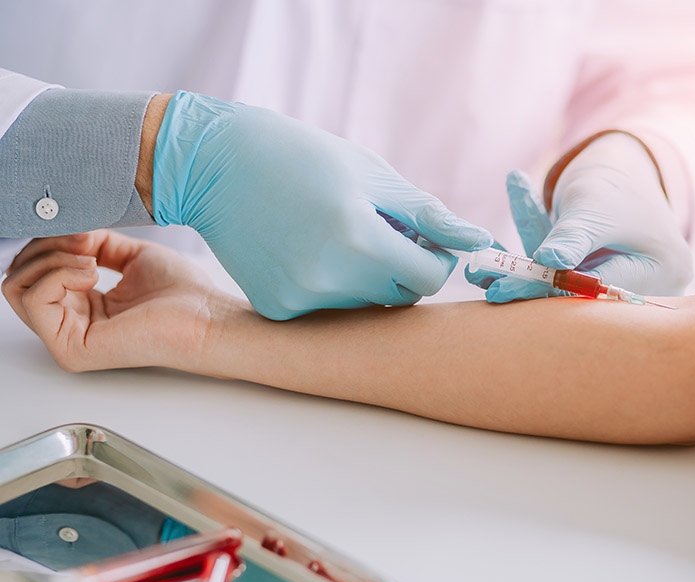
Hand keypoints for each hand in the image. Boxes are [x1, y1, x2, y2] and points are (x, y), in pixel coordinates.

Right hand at [2, 231, 227, 371]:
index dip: (50, 242)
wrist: (206, 316)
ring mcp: (66, 340)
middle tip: (85, 242)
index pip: (34, 271)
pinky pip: (35, 299)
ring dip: (52, 259)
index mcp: (81, 306)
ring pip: (18, 286)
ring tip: (92, 260)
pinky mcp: (71, 349)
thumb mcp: (130, 255)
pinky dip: (59, 274)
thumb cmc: (181, 292)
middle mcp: (69, 325)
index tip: (84, 231)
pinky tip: (92, 274)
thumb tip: (68, 231)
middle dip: (46, 247)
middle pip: (18, 277)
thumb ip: (93, 243)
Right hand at [152, 92, 492, 319]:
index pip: (430, 278)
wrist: (214, 164)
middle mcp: (328, 278)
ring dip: (368, 276)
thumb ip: (427, 214)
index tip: (421, 237)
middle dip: (403, 267)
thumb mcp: (372, 174)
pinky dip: (332, 285)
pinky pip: (330, 308)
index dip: (434, 258)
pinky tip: (307, 249)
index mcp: (358, 238)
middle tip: (379, 230)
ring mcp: (299, 299)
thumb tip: (479, 241)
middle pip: (401, 295)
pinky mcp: (278, 309)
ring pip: (366, 304)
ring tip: (337, 233)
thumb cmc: (303, 157)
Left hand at [470, 133, 691, 302]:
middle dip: (532, 288)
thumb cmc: (614, 181)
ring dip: (524, 280)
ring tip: (479, 277)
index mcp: (664, 271)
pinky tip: (489, 270)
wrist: (623, 167)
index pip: (599, 290)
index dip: (549, 289)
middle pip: (583, 296)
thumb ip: (572, 236)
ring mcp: (628, 290)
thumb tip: (548, 263)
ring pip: (566, 290)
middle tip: (487, 288)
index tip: (504, 290)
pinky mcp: (599, 288)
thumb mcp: (592, 206)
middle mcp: (652, 288)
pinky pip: (561, 280)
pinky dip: (530, 270)